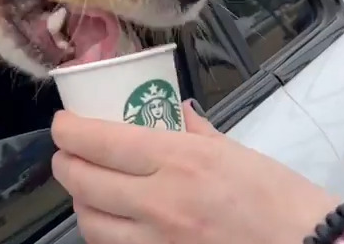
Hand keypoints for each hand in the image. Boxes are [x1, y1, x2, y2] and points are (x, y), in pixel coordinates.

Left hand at [51, 104, 338, 243]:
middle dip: (65, 163)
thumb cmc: (281, 199)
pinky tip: (111, 222)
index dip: (68, 131)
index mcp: (179, 160)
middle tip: (66, 153)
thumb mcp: (236, 152)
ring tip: (86, 188)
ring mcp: (158, 240)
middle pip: (82, 181)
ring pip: (90, 222)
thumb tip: (172, 112)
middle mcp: (160, 201)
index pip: (98, 141)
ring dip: (80, 201)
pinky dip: (104, 233)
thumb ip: (195, 132)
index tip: (63, 124)